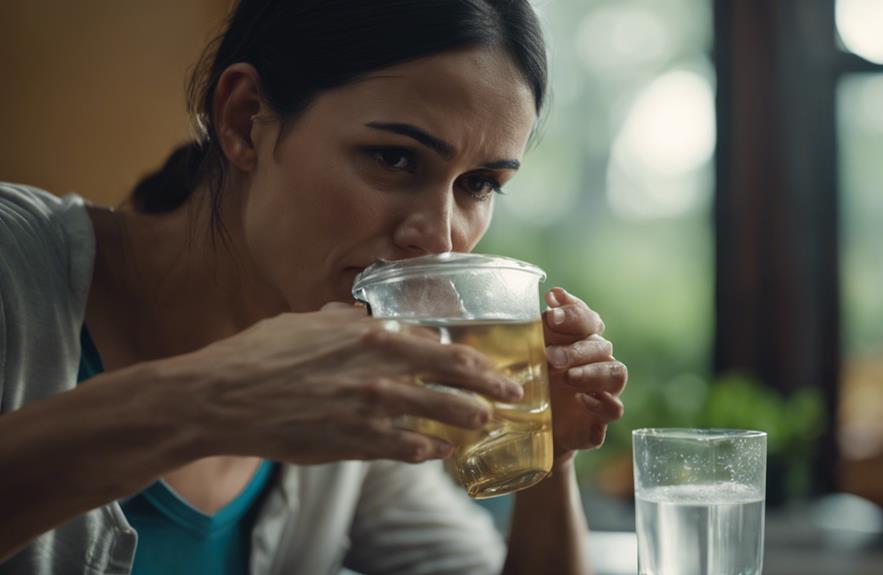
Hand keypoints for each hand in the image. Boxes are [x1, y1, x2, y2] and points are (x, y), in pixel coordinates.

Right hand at [174, 303, 523, 464]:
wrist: (220, 398)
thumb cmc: (258, 355)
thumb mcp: (305, 324)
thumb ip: (342, 322)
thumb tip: (362, 318)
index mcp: (370, 335)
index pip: (437, 344)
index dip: (469, 356)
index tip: (487, 362)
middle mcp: (380, 370)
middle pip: (454, 376)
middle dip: (491, 384)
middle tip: (514, 391)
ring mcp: (370, 409)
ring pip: (439, 415)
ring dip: (469, 419)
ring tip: (488, 422)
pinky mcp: (354, 442)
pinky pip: (404, 449)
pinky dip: (427, 450)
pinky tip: (439, 453)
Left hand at [542, 288, 626, 464]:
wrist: (530, 429)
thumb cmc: (530, 382)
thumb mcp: (525, 355)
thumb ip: (535, 329)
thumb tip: (551, 298)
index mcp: (579, 342)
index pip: (588, 319)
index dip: (574, 311)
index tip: (551, 305)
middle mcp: (595, 362)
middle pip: (601, 345)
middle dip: (576, 349)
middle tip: (550, 357)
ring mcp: (601, 390)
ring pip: (616, 373)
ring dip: (593, 372)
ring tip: (569, 377)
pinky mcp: (599, 419)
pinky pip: (615, 409)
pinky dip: (602, 404)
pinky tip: (582, 400)